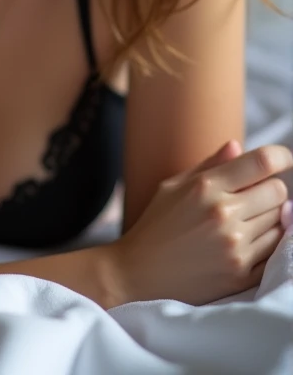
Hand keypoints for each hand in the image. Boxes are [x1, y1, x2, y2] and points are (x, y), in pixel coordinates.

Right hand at [110, 140, 292, 305]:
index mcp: (206, 187)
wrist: (140, 273)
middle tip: (255, 195)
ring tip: (245, 221)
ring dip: (269, 218)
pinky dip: (268, 243)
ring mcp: (234, 246)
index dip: (280, 156)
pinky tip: (248, 241)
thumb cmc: (156, 224)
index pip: (262, 162)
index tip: (283, 158)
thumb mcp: (174, 186)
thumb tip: (237, 145)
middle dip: (270, 189)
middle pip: (277, 191)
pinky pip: (276, 251)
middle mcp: (223, 214)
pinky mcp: (241, 274)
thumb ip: (209, 164)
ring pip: (280, 221)